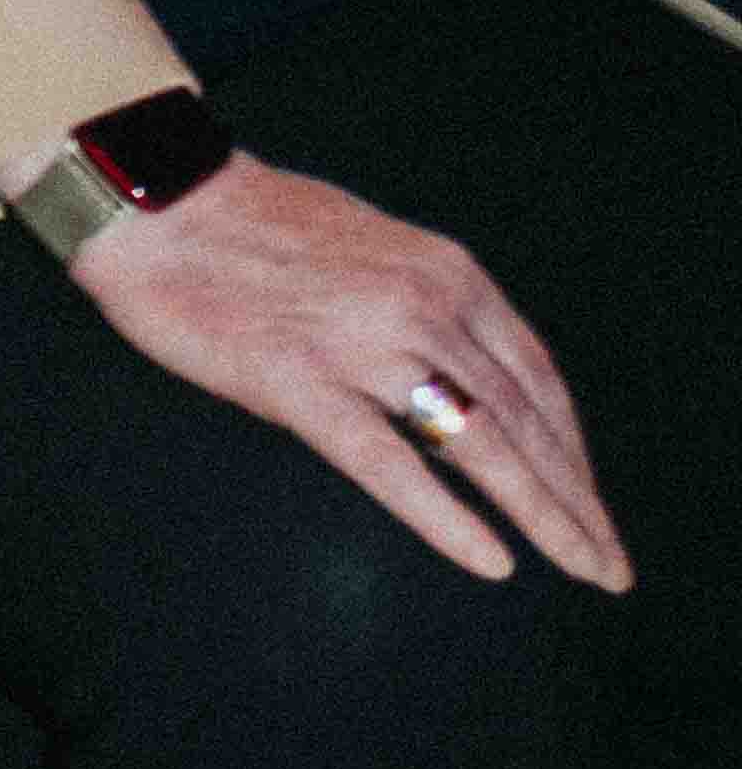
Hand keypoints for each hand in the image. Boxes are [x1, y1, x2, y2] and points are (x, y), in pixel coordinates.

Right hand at [45, 148, 620, 595]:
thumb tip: (468, 372)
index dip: (574, 449)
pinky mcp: (300, 381)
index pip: (537, 377)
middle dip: (577, 500)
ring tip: (578, 568)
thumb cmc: (255, 225)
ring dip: (543, 516)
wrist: (160, 200)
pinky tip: (490, 560)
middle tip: (609, 566)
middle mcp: (425, 307)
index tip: (591, 501)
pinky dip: (448, 518)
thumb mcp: (377, 249)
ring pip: (480, 446)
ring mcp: (365, 345)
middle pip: (525, 420)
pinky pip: (390, 464)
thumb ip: (429, 305)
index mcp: (447, 274)